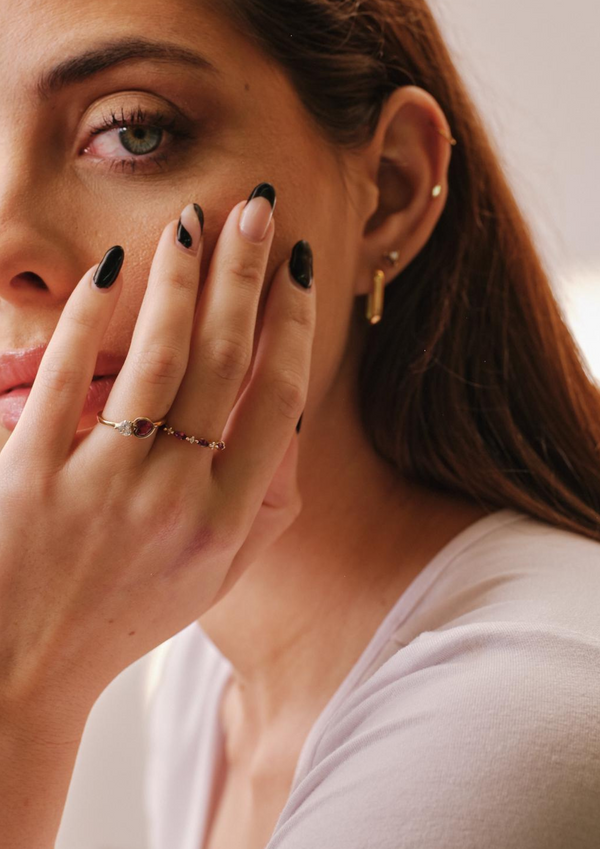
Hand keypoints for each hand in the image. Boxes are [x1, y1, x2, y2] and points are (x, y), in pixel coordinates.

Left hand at [0, 186, 314, 719]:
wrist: (24, 669)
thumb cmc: (125, 615)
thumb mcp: (213, 578)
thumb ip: (265, 506)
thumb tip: (293, 420)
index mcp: (226, 521)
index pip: (277, 400)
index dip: (293, 324)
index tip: (300, 269)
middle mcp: (176, 497)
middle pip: (225, 361)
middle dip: (247, 274)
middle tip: (258, 208)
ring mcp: (104, 483)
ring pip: (156, 357)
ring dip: (178, 279)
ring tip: (191, 222)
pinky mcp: (33, 474)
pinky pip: (69, 379)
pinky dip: (90, 320)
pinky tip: (108, 273)